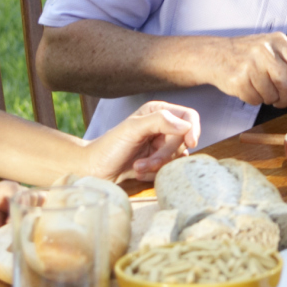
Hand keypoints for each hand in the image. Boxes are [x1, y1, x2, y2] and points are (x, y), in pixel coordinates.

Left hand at [81, 101, 202, 182]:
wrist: (93, 170)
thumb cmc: (108, 147)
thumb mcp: (132, 129)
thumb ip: (160, 121)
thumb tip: (186, 126)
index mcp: (158, 112)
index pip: (188, 117)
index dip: (193, 129)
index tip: (190, 143)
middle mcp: (163, 127)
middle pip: (183, 141)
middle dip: (164, 154)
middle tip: (147, 162)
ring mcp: (161, 146)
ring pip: (176, 158)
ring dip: (156, 166)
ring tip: (137, 168)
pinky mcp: (158, 163)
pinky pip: (168, 170)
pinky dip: (153, 174)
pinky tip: (138, 172)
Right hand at [216, 34, 286, 110]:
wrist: (215, 54)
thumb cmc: (249, 55)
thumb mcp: (272, 51)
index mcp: (279, 42)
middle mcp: (266, 51)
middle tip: (282, 99)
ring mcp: (250, 65)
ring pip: (272, 95)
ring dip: (268, 98)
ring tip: (259, 86)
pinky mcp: (238, 79)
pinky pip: (255, 100)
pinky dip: (254, 99)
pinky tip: (248, 87)